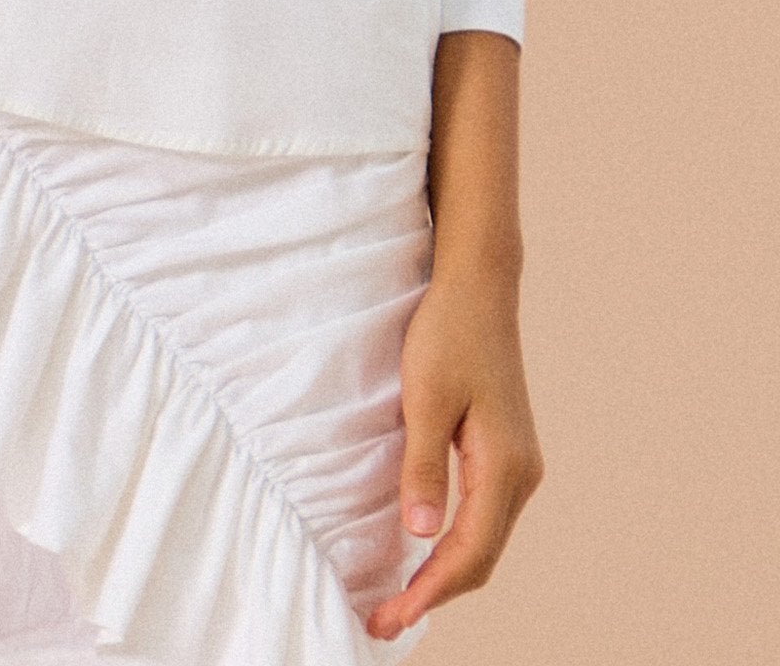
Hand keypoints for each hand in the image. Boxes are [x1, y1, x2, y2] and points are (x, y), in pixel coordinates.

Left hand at [365, 263, 544, 642]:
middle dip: (435, 594)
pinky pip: (484, 515)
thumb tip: (421, 536)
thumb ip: (424, 468)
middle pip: (481, 557)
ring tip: (399, 599)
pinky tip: (426, 552)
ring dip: (445, 574)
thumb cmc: (448, 333)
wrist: (479, 285)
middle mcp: (522, 473)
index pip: (469, 554)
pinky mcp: (506, 451)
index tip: (389, 618)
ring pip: (485, 539)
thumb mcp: (425, 397)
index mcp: (505, 466)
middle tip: (383, 620)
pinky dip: (456, 544)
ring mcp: (519, 463)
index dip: (429, 593)